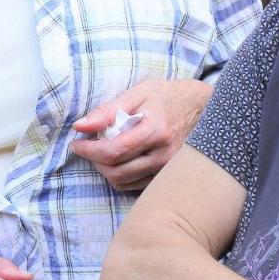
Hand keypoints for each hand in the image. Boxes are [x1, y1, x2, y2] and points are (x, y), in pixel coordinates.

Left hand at [70, 79, 212, 190]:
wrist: (202, 108)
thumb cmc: (167, 97)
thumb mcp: (138, 93)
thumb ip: (108, 110)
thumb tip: (79, 126)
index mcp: (156, 131)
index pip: (114, 151)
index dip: (89, 150)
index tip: (76, 144)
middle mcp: (164, 155)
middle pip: (117, 171)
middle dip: (95, 161)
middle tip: (88, 146)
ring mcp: (168, 170)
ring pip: (124, 182)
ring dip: (106, 170)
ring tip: (103, 151)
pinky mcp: (167, 177)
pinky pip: (134, 186)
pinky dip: (120, 175)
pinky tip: (119, 159)